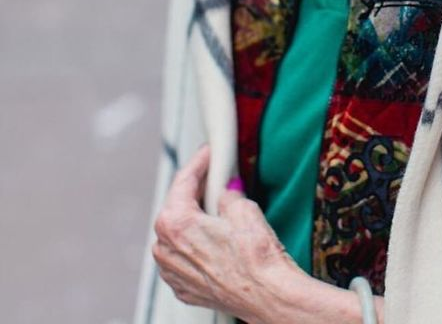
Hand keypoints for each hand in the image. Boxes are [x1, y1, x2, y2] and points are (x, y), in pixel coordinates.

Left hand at [152, 145, 362, 322]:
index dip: (199, 161)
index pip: (184, 181)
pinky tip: (215, 237)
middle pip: (176, 207)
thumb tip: (226, 191)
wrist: (268, 296)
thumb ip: (227, 194)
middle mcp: (166, 249)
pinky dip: (196, 243)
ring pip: (177, 234)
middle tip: (214, 173)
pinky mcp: (185, 288)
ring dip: (193, 218)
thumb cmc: (256, 258)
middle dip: (194, 189)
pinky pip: (184, 257)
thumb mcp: (243, 209)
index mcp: (175, 223)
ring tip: (215, 205)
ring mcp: (173, 272)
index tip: (209, 151)